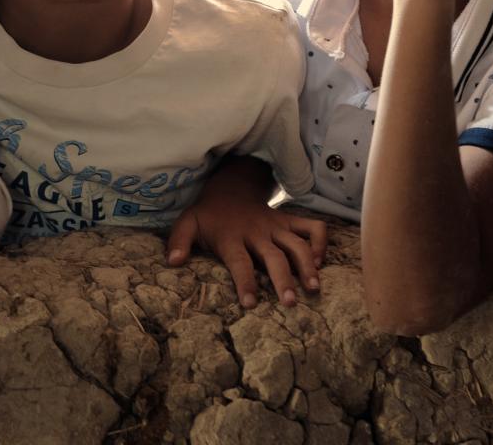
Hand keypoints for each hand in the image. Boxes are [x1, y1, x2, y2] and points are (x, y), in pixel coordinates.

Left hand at [164, 158, 323, 308]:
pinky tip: (320, 263)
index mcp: (231, 237)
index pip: (239, 261)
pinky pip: (312, 227)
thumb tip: (172, 262)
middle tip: (290, 302)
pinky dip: (320, 243)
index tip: (250, 304)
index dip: (245, 282)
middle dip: (283, 279)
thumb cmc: (208, 216)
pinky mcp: (289, 221)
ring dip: (307, 265)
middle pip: (273, 256)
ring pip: (297, 244)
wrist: (229, 188)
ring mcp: (276, 226)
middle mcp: (256, 232)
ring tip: (313, 288)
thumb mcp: (187, 224)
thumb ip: (178, 242)